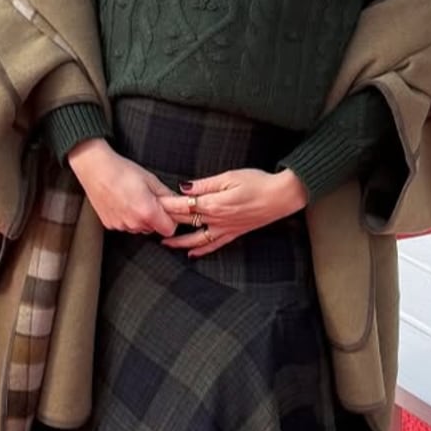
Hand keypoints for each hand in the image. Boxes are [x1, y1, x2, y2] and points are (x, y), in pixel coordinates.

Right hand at [67, 138, 176, 236]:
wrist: (95, 168)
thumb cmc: (122, 170)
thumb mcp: (150, 179)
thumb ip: (167, 195)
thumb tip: (182, 203)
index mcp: (147, 212)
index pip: (170, 229)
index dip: (171, 219)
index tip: (168, 208)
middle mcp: (134, 223)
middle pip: (154, 229)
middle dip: (156, 217)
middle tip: (149, 198)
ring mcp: (121, 226)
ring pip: (140, 227)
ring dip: (141, 218)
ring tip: (133, 197)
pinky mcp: (110, 225)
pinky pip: (126, 225)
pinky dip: (127, 217)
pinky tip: (122, 201)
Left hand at [160, 168, 307, 257]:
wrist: (281, 196)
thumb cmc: (257, 182)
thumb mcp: (229, 176)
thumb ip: (205, 184)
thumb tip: (184, 187)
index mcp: (213, 203)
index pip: (183, 205)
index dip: (165, 205)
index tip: (150, 204)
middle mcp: (217, 219)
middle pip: (186, 222)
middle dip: (167, 222)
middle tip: (149, 224)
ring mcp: (226, 228)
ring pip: (197, 238)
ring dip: (179, 241)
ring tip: (164, 243)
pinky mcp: (234, 233)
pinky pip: (214, 244)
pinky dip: (201, 250)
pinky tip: (192, 254)